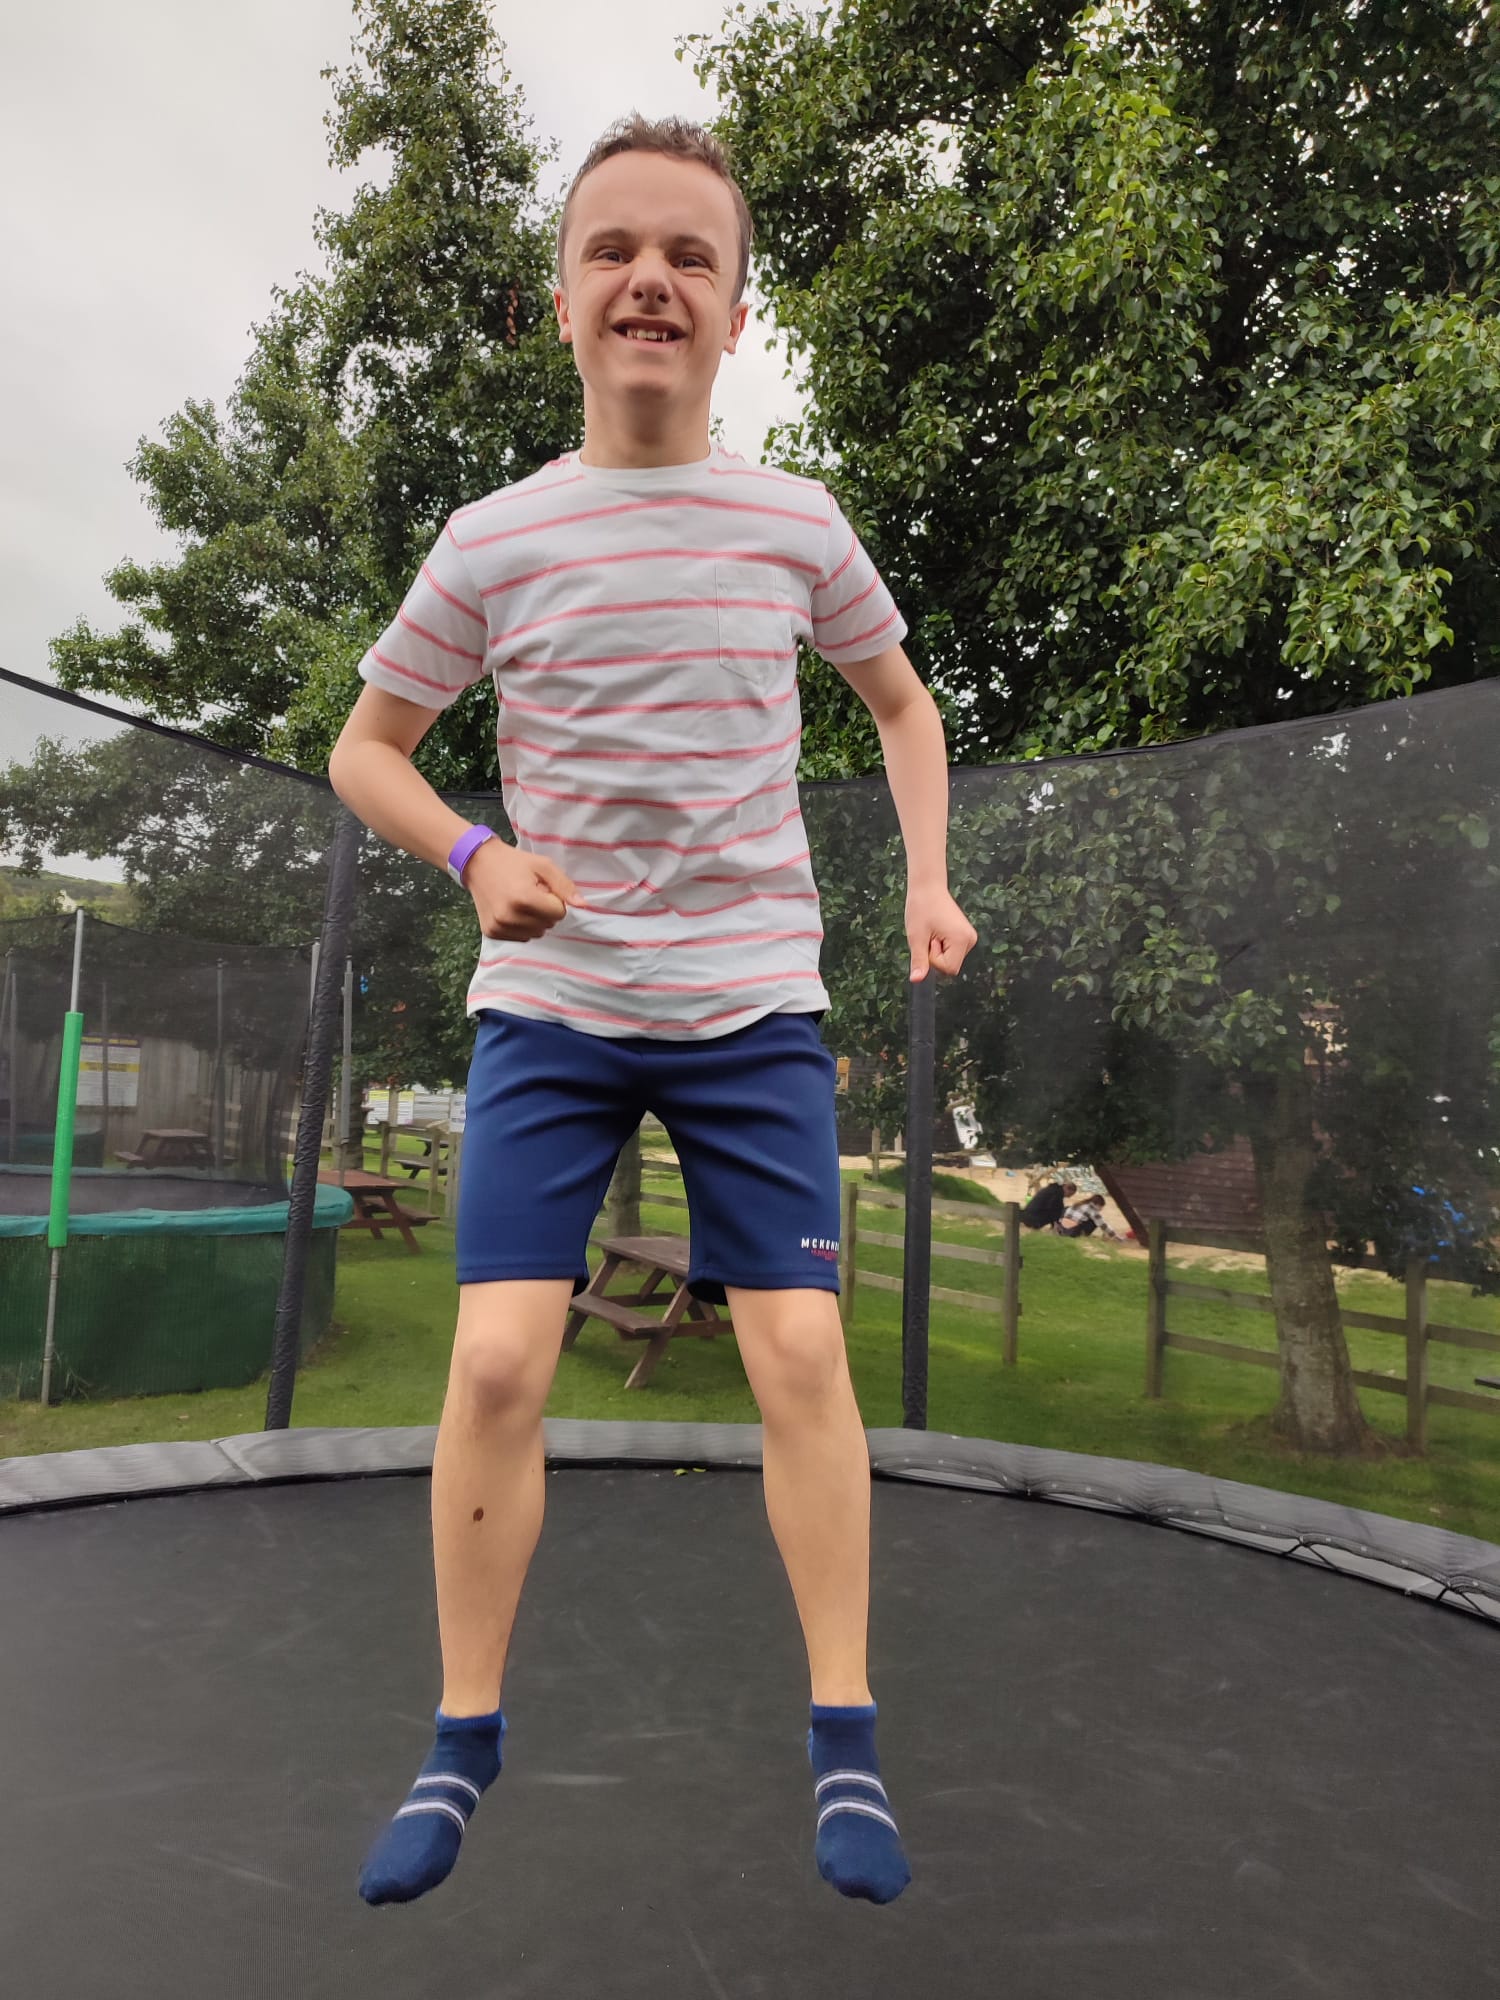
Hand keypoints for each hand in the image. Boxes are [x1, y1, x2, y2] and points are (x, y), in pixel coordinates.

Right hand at [465, 838, 579, 940]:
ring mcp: (499, 926)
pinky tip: (513, 911)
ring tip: (522, 902)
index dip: (555, 900)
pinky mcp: (491, 933)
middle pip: (548, 925)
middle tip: (531, 894)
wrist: (478, 863)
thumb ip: (564, 885)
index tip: (543, 889)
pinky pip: (521, 938)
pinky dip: (522, 927)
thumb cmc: (514, 862)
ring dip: (535, 921)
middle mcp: (509, 916)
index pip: (559, 913)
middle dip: (545, 911)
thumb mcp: (543, 865)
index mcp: (523, 898)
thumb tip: (583, 905)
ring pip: (536, 934)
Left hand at [906, 884, 976, 981]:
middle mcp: (971, 940)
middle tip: (929, 934)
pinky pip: (950, 951)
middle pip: (950, 966)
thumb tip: (917, 980)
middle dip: (935, 955)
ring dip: (937, 950)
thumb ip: (919, 961)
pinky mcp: (964, 935)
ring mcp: (969, 937)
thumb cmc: (921, 907)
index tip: (929, 940)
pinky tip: (936, 930)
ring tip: (932, 930)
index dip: (933, 959)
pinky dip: (940, 945)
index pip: (948, 969)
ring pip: (950, 959)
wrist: (927, 887)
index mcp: (962, 940)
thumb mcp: (916, 937)